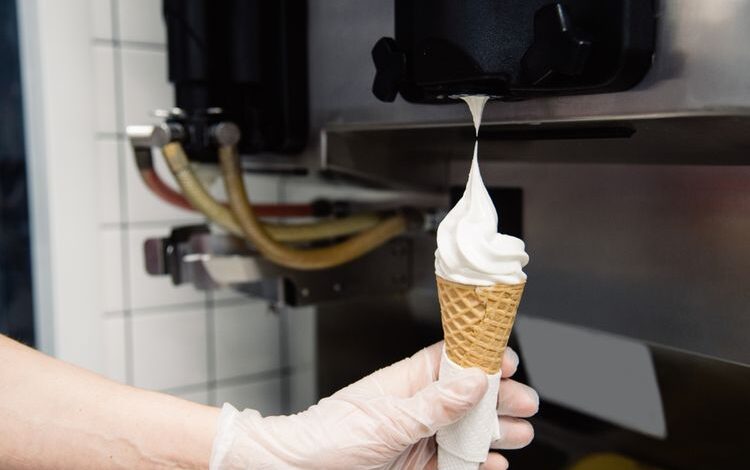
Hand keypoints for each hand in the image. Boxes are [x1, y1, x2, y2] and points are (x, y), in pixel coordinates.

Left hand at [210, 342, 537, 469]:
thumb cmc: (325, 437)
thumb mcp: (385, 420)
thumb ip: (433, 405)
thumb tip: (472, 381)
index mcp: (405, 382)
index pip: (450, 362)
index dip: (480, 359)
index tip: (506, 360)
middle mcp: (414, 408)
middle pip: (466, 398)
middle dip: (498, 400)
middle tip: (526, 404)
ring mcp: (417, 438)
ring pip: (465, 431)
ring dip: (494, 432)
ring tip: (520, 434)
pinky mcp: (417, 467)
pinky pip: (455, 463)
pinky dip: (477, 464)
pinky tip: (495, 463)